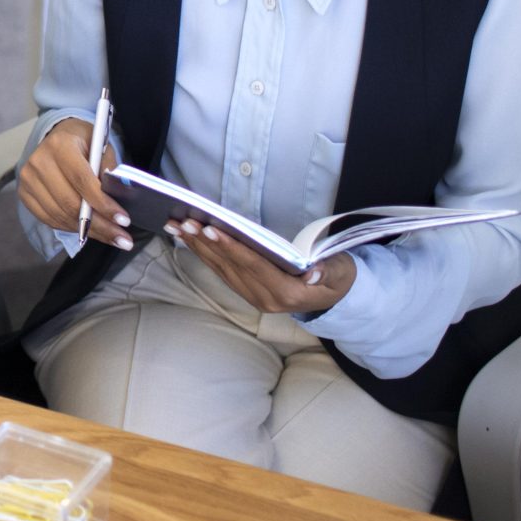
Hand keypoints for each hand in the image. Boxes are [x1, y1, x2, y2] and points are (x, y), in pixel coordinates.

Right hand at [16, 117, 131, 250]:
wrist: (57, 139)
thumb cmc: (83, 143)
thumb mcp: (102, 147)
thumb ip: (108, 170)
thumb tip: (115, 198)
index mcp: (60, 145)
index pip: (81, 180)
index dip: (102, 203)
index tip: (124, 219)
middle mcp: (39, 162)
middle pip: (70, 202)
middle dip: (99, 224)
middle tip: (123, 238)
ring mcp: (28, 180)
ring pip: (60, 215)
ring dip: (88, 231)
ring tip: (112, 238)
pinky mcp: (24, 194)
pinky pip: (50, 219)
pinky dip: (72, 228)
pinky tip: (90, 231)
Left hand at [170, 219, 354, 315]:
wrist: (333, 299)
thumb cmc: (337, 278)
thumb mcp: (342, 273)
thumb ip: (331, 271)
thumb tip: (314, 272)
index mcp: (287, 294)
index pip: (253, 266)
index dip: (231, 247)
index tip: (210, 229)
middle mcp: (265, 299)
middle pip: (230, 266)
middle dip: (205, 243)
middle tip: (185, 221)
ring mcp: (253, 297)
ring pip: (220, 268)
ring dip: (197, 246)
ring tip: (178, 225)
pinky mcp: (246, 291)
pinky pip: (220, 270)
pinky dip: (203, 252)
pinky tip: (189, 237)